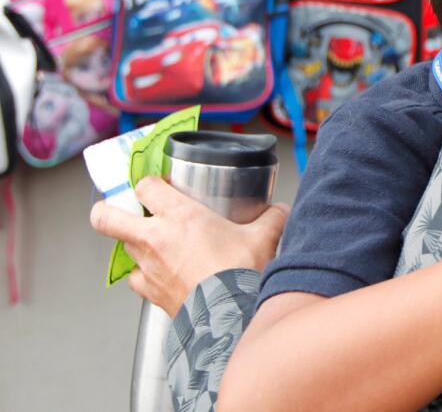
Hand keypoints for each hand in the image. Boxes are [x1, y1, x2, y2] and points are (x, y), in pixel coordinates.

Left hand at [89, 177, 289, 316]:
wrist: (230, 313)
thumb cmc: (240, 273)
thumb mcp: (263, 236)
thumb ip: (271, 218)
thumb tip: (280, 210)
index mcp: (180, 215)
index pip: (145, 186)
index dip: (149, 183)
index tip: (158, 185)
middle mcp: (155, 238)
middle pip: (106, 216)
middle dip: (107, 210)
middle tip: (124, 209)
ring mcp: (148, 266)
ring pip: (121, 246)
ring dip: (133, 242)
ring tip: (152, 243)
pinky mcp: (149, 291)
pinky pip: (135, 277)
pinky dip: (143, 273)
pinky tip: (159, 272)